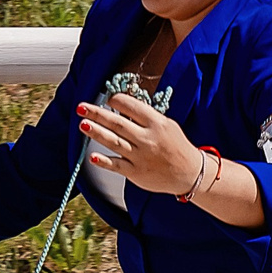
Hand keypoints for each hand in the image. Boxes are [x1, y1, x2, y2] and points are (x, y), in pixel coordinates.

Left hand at [76, 92, 205, 196]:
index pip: (132, 107)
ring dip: (97, 133)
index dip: (116, 100)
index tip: (107, 99)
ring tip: (83, 125)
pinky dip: (105, 161)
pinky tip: (92, 157)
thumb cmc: (175, 145)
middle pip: (118, 123)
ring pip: (115, 142)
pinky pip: (117, 166)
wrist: (190, 173)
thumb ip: (145, 117)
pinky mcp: (136, 173)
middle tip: (81, 107)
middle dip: (98, 114)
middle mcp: (147, 139)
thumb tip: (121, 106)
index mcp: (156, 123)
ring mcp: (141, 157)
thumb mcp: (166, 125)